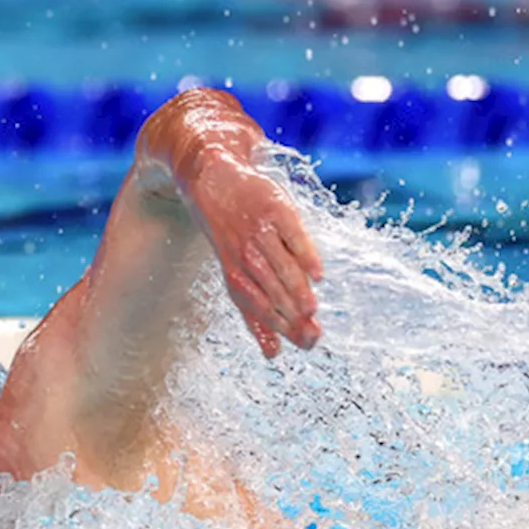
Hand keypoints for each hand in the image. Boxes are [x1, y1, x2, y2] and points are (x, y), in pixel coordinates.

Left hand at [187, 149, 323, 357]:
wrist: (211, 174)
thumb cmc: (230, 231)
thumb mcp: (234, 269)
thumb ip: (254, 311)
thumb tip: (272, 355)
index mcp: (233, 269)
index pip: (254, 305)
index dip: (276, 327)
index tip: (302, 345)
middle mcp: (243, 251)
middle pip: (269, 291)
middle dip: (291, 317)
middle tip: (314, 337)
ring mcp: (258, 229)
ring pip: (279, 266)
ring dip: (296, 291)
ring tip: (312, 312)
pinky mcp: (274, 206)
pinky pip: (292, 234)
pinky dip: (304, 254)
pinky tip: (317, 274)